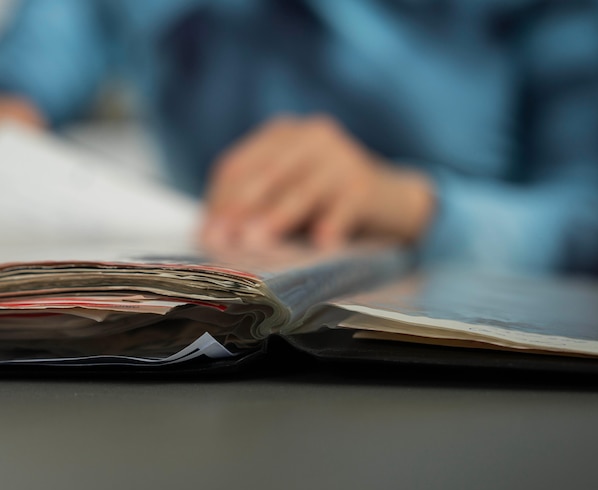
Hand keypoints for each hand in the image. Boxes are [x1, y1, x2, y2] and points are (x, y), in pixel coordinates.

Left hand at [200, 115, 434, 250]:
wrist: (391, 200)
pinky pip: (341, 208)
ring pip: (300, 190)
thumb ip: (255, 205)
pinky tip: (321, 247)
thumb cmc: (326, 202)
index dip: (218, 201)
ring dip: (276, 218)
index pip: (237, 165)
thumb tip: (213, 236)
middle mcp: (309, 137)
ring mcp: (340, 157)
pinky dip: (330, 227)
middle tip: (223, 241)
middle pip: (265, 174)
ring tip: (257, 242)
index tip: (205, 233)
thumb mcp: (288, 193)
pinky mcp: (364, 183)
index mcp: (281, 135)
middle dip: (239, 210)